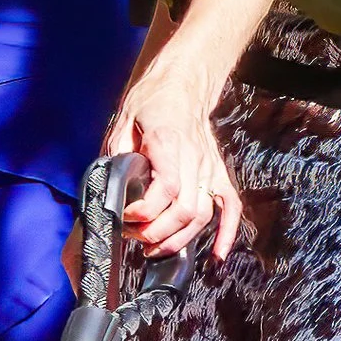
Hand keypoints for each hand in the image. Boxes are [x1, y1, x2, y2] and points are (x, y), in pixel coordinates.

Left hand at [104, 47, 243, 261]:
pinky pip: (230, 206)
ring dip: (179, 239)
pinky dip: (227, 233)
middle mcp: (195, 158)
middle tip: (133, 236)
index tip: (124, 215)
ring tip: (153, 249)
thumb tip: (110, 187)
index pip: (166, 188)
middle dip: (156, 232)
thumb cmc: (150, 102)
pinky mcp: (218, 173)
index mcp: (169, 143)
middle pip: (185, 209)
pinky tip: (217, 256)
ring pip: (203, 215)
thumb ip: (117, 155)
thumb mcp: (123, 122)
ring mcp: (210, 167)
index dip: (143, 210)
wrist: (181, 84)